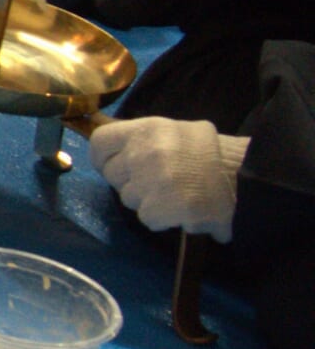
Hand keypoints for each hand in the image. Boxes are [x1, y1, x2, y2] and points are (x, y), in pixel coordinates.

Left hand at [89, 117, 247, 240]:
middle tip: (159, 182)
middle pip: (113, 176)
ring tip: (176, 193)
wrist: (248, 177)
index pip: (100, 142)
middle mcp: (144, 152)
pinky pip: (147, 218)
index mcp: (146, 129)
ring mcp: (153, 180)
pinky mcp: (164, 206)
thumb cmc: (210, 154)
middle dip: (131, 182)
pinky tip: (183, 208)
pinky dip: (163, 219)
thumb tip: (105, 137)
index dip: (104, 158)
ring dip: (148, 202)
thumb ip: (140, 138)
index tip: (115, 167)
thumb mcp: (173, 132)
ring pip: (129, 199)